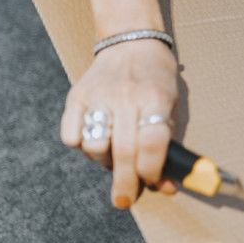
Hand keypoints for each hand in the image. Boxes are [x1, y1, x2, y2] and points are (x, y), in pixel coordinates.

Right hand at [59, 39, 179, 207]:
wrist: (131, 41)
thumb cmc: (157, 78)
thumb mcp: (172, 103)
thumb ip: (168, 144)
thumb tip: (166, 187)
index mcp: (156, 97)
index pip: (153, 142)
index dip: (152, 169)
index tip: (151, 183)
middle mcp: (126, 97)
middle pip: (125, 151)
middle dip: (126, 183)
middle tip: (124, 201)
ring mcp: (99, 96)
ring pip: (95, 147)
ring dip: (104, 162)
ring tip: (114, 155)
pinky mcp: (76, 96)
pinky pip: (71, 136)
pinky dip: (82, 146)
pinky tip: (96, 140)